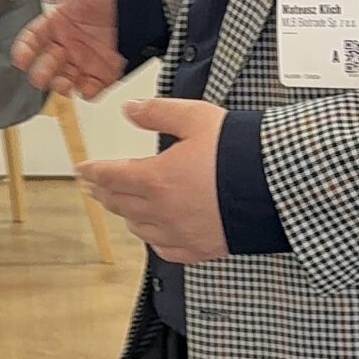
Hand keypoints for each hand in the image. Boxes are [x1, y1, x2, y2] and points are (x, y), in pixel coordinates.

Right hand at [13, 0, 124, 99]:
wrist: (140, 3)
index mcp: (56, 24)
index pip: (33, 39)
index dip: (24, 49)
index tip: (20, 58)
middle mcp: (65, 45)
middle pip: (45, 64)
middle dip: (41, 72)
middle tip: (40, 77)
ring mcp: (81, 62)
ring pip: (63, 80)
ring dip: (59, 85)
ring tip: (62, 84)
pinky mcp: (100, 74)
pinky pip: (90, 89)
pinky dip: (87, 91)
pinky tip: (87, 86)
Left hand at [79, 98, 228, 262]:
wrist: (276, 186)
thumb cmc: (238, 150)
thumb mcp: (196, 118)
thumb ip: (158, 113)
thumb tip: (129, 110)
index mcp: (155, 179)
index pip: (111, 176)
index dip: (93, 171)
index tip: (82, 169)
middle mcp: (161, 211)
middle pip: (120, 203)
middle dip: (104, 192)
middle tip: (94, 186)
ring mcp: (179, 233)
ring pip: (138, 227)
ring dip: (125, 214)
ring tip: (121, 205)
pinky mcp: (199, 248)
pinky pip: (164, 248)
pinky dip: (152, 238)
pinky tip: (152, 231)